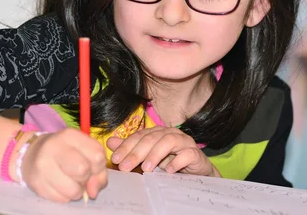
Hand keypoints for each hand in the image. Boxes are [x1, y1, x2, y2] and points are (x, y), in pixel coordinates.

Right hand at [19, 128, 107, 202]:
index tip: (92, 167)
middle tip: (79, 175)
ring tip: (70, 182)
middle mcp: (55, 147)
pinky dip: (65, 196)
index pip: (97, 155)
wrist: (32, 154)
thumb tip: (93, 191)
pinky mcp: (36, 183)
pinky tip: (59, 186)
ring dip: (76, 191)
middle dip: (86, 178)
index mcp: (70, 135)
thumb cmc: (65, 152)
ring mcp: (43, 165)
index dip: (98, 167)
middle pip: (83, 170)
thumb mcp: (84, 151)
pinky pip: (61, 199)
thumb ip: (98, 170)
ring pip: (73, 190)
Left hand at [106, 126, 220, 176]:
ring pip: (169, 141)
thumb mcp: (148, 157)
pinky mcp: (195, 153)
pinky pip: (187, 154)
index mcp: (157, 132)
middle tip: (125, 167)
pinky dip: (177, 161)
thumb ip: (131, 149)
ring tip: (146, 168)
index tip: (116, 159)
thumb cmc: (170, 163)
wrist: (195, 173)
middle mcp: (170, 133)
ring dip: (155, 154)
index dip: (126, 146)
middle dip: (136, 152)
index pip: (139, 136)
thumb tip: (110, 142)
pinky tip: (168, 171)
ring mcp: (184, 142)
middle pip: (151, 138)